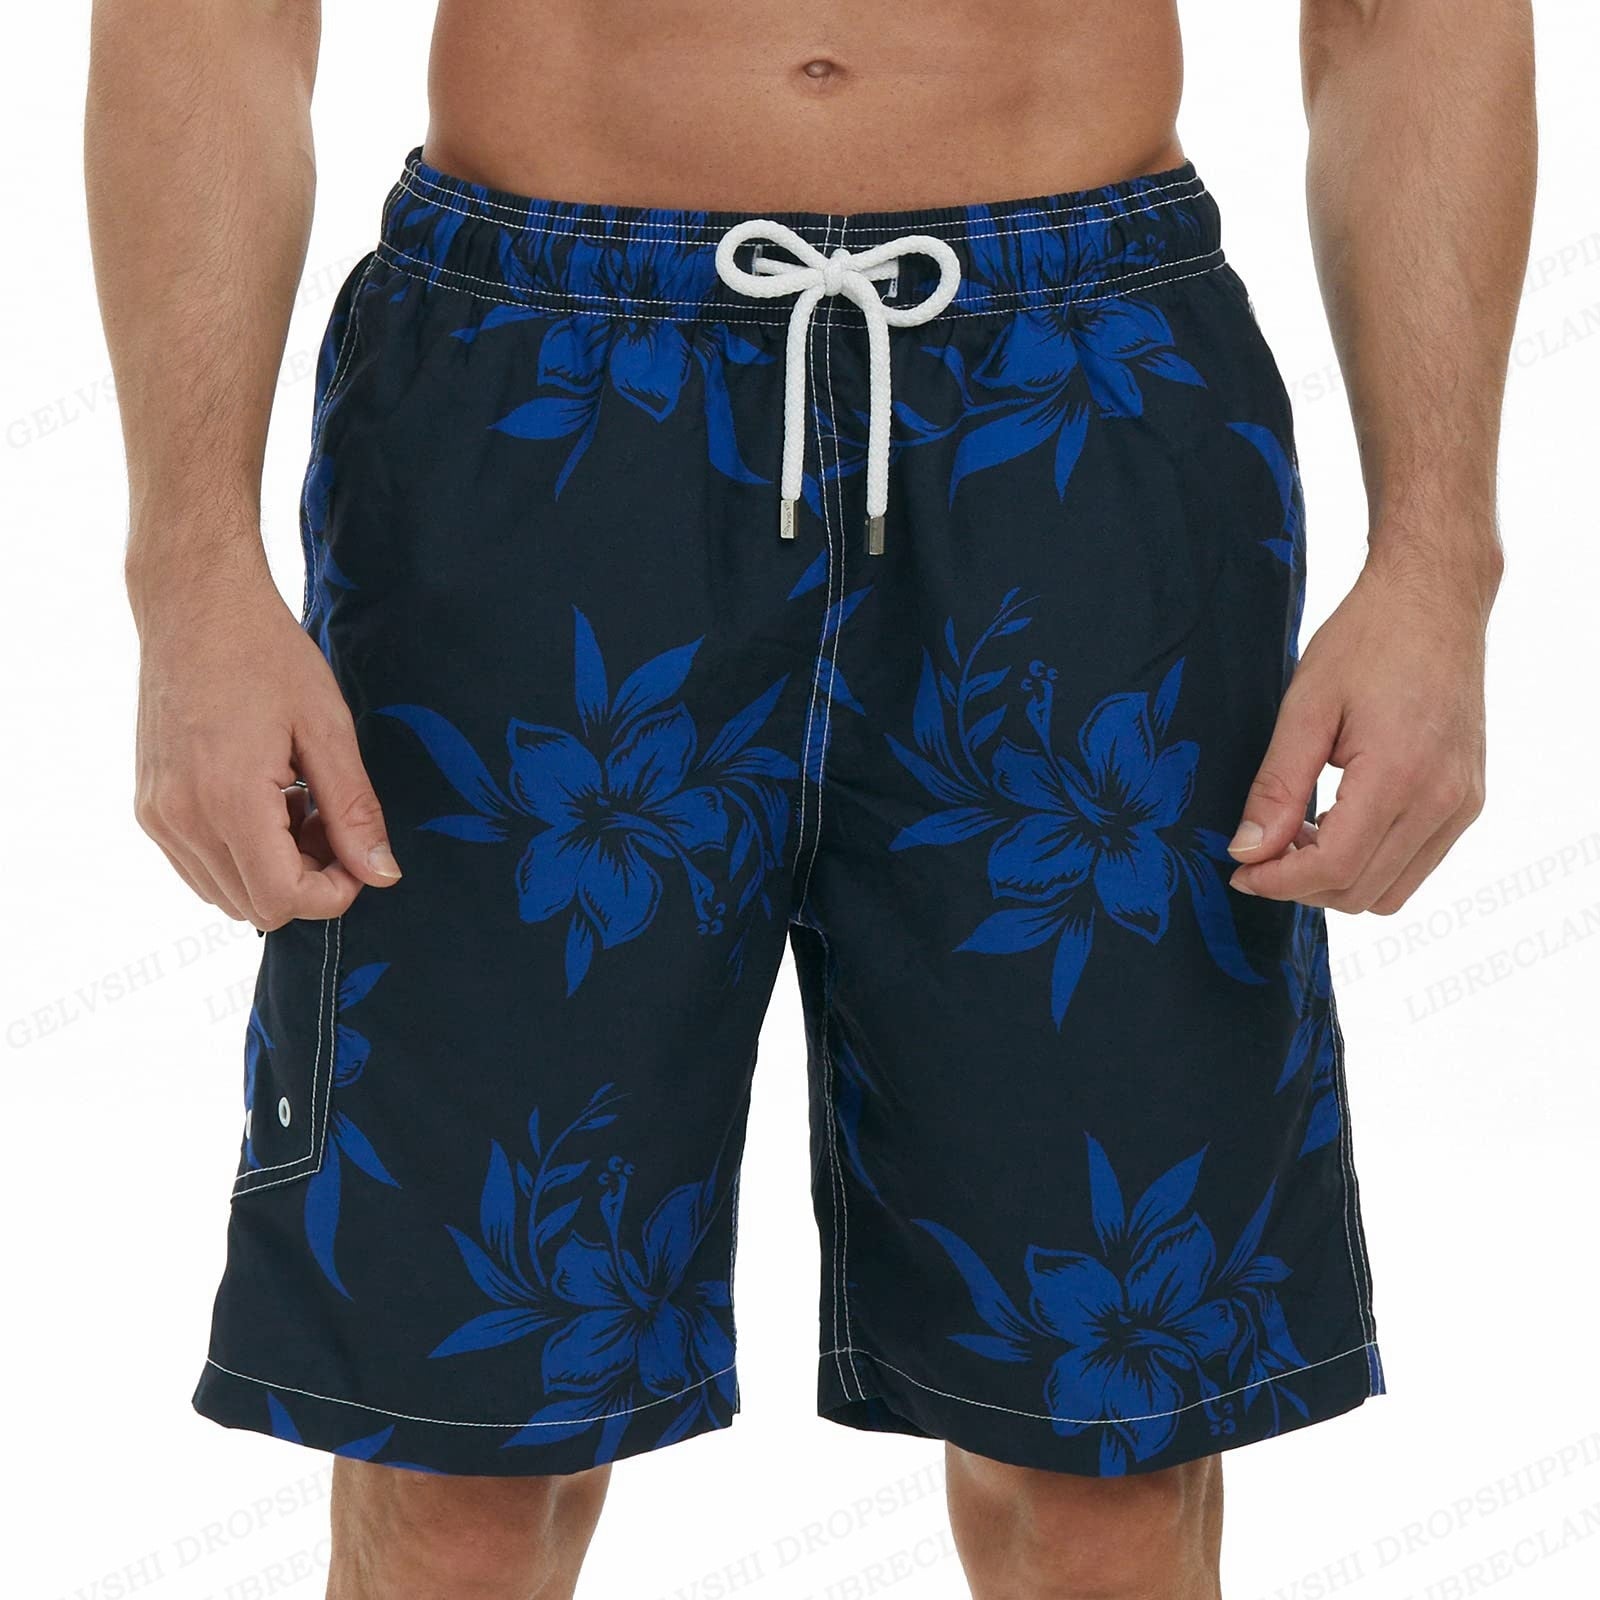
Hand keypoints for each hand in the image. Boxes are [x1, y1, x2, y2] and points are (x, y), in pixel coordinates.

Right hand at [130, 548, 400, 929]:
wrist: (195, 605)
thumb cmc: (266, 655)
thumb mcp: (328, 731)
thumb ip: (354, 811)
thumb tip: (381, 874)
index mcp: (228, 802)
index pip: (283, 900)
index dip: (333, 892)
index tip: (357, 852)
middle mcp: (181, 820)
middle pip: (255, 906)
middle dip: (307, 880)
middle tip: (330, 820)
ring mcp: (157, 816)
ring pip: (225, 893)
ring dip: (273, 869)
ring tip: (298, 804)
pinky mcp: (149, 806)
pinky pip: (198, 866)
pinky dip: (240, 853)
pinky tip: (266, 800)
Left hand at [1226, 547, 1496, 913]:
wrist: (1434, 598)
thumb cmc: (1367, 640)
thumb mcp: (1305, 707)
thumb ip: (1276, 787)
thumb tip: (1247, 851)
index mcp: (1401, 776)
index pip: (1334, 868)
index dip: (1278, 883)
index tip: (1239, 871)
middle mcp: (1443, 800)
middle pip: (1361, 892)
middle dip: (1301, 886)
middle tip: (1259, 853)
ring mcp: (1463, 803)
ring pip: (1392, 892)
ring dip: (1336, 881)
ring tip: (1295, 838)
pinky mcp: (1468, 799)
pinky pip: (1416, 863)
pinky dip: (1370, 864)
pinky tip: (1333, 825)